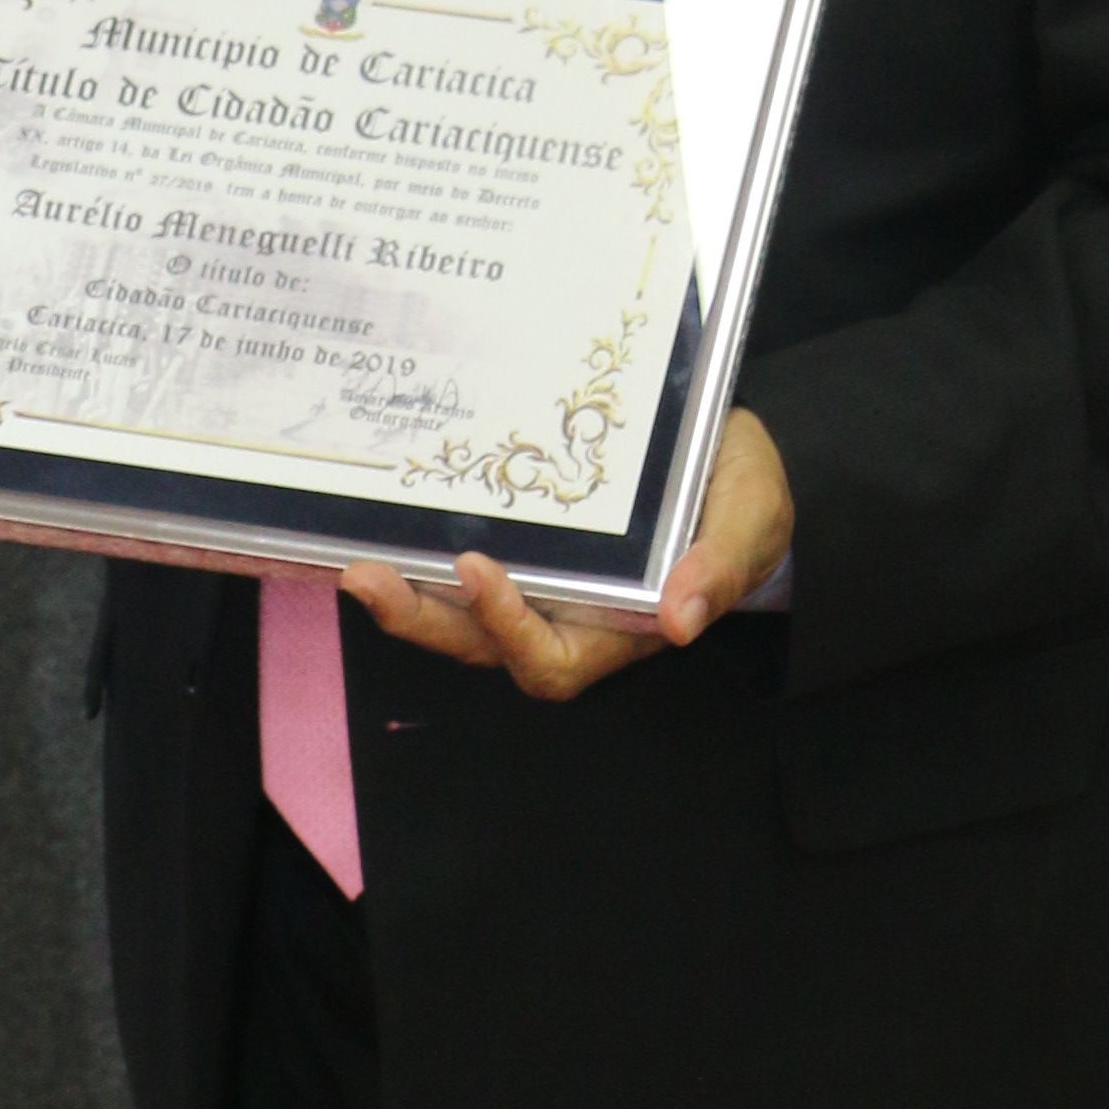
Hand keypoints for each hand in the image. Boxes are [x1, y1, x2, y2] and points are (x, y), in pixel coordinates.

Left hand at [341, 407, 792, 701]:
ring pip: (456, 614)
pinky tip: (377, 522)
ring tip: (356, 563)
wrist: (725, 448)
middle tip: (368, 579)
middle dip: (422, 622)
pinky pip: (453, 565)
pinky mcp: (515, 544)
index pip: (552, 660)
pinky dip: (415, 555)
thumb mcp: (752, 519)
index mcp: (620, 628)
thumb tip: (682, 620)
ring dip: (405, 595)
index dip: (510, 629)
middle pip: (482, 646)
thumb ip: (722, 566)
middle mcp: (566, 617)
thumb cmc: (742, 493)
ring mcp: (535, 584)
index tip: (480, 570)